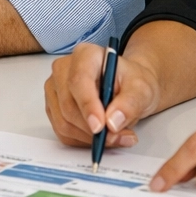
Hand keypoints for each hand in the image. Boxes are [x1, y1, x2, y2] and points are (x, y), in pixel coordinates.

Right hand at [45, 42, 162, 151]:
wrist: (128, 88)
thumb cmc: (132, 83)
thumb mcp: (142, 89)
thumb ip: (130, 103)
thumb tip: (112, 122)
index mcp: (85, 55)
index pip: (78, 80)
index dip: (87, 105)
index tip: (100, 127)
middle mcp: (63, 69)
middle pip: (68, 105)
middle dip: (93, 129)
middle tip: (120, 137)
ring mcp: (55, 89)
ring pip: (64, 122)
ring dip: (90, 138)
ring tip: (116, 137)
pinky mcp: (53, 107)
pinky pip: (63, 132)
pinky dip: (83, 141)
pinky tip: (101, 137)